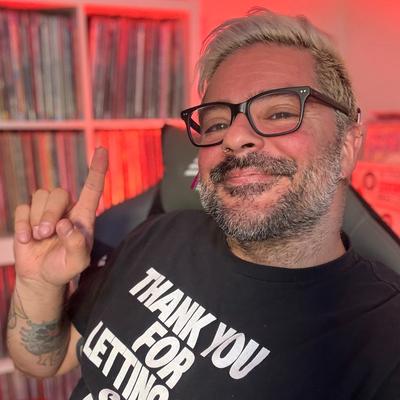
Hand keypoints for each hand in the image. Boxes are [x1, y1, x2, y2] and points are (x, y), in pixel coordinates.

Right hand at [13, 147, 107, 288]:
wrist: (42, 276)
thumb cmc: (65, 267)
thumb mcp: (77, 261)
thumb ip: (76, 245)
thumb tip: (65, 224)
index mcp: (84, 215)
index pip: (92, 188)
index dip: (98, 169)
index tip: (103, 149)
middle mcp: (67, 208)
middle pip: (58, 192)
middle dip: (49, 214)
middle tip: (46, 234)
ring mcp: (46, 210)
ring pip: (40, 196)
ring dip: (36, 220)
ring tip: (40, 238)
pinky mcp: (28, 215)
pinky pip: (22, 208)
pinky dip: (22, 225)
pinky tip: (27, 240)